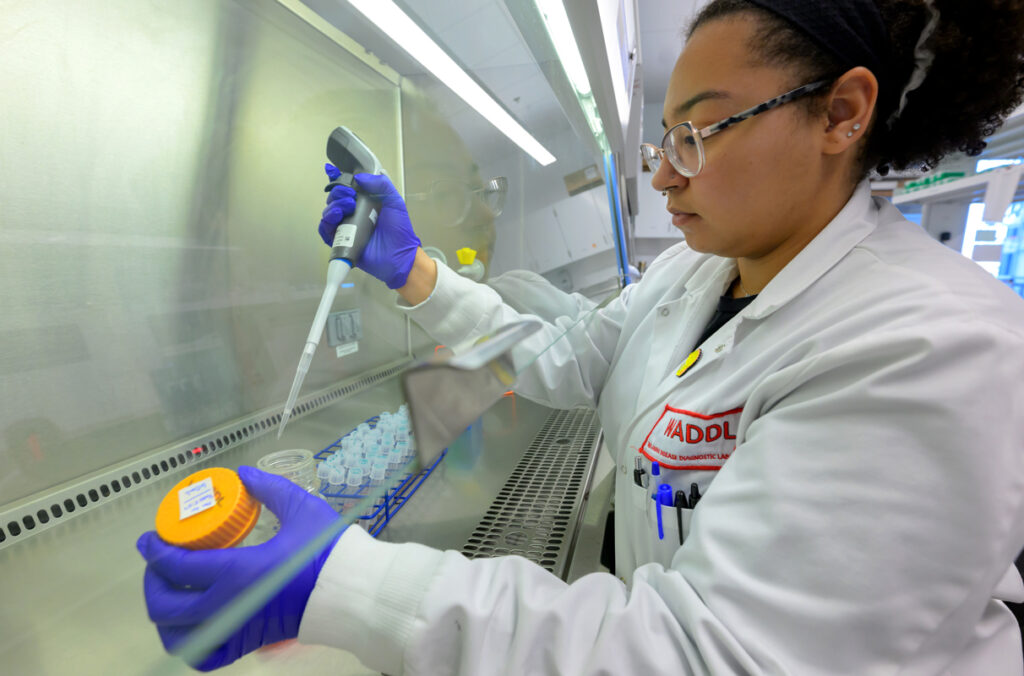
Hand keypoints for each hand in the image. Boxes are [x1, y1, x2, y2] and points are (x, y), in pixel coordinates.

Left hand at [136, 466, 342, 670]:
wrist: (352, 591)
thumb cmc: (328, 550)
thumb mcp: (301, 509)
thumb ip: (269, 488)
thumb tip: (242, 475)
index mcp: (238, 571)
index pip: (178, 566)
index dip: (156, 552)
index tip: (149, 539)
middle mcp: (229, 605)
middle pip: (166, 605)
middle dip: (153, 581)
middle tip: (159, 562)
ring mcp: (236, 629)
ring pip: (177, 635)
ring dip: (165, 615)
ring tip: (170, 592)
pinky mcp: (247, 644)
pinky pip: (204, 656)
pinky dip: (190, 645)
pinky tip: (192, 625)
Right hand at [318, 163, 421, 288]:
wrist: (400, 256)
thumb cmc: (400, 230)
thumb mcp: (394, 202)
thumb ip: (382, 185)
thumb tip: (360, 177)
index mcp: (364, 202)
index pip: (346, 188)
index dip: (337, 179)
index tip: (333, 171)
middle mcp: (352, 213)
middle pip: (335, 199)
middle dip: (338, 192)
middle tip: (349, 195)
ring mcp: (346, 228)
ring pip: (328, 213)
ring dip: (333, 205)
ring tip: (346, 206)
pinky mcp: (340, 242)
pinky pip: (325, 231)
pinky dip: (326, 222)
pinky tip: (336, 217)